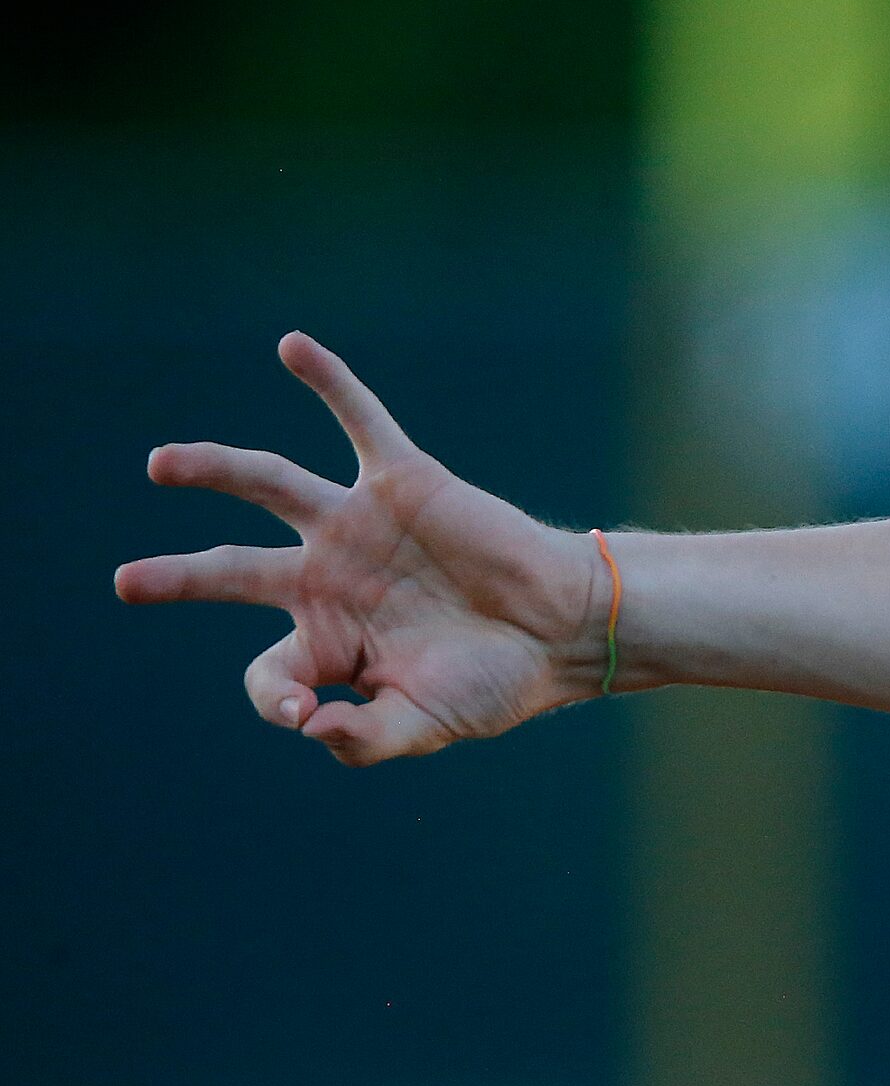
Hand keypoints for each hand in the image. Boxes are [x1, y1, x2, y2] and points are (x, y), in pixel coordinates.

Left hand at [115, 332, 604, 765]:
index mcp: (330, 643)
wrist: (566, 629)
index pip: (269, 670)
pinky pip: (360, 420)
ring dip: (214, 468)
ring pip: (270, 486)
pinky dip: (329, 383)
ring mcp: (362, 525)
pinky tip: (293, 347)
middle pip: (233, 572)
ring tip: (160, 465)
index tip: (304, 712)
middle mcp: (331, 578)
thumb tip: (305, 723)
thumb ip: (365, 738)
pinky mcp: (405, 482)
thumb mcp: (426, 724)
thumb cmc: (499, 681)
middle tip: (126, 582)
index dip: (274, 696)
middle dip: (179, 578)